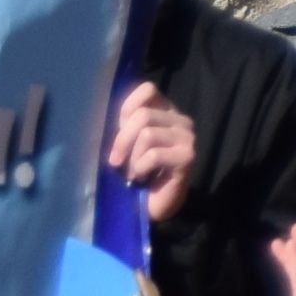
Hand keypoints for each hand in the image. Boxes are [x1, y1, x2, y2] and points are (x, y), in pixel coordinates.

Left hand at [105, 78, 194, 217]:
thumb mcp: (126, 142)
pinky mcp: (188, 157)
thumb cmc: (136, 172)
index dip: (127, 106)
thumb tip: (108, 108)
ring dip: (132, 158)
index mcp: (166, 112)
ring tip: (132, 172)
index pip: (148, 90)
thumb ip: (125, 123)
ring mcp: (187, 138)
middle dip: (122, 140)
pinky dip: (140, 168)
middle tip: (115, 162)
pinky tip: (142, 178)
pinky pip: (154, 154)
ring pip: (147, 134)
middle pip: (142, 115)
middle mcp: (181, 121)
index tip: (118, 129)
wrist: (151, 205)